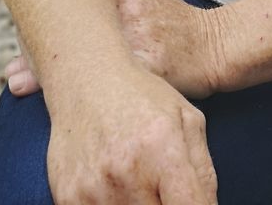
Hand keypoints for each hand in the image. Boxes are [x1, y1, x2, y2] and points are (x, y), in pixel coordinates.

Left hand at [5, 0, 226, 100]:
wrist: (217, 45)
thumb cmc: (184, 24)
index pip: (80, 9)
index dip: (48, 28)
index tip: (20, 44)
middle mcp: (131, 16)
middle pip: (76, 33)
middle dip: (40, 55)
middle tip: (11, 76)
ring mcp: (141, 43)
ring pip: (89, 59)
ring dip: (53, 74)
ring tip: (23, 85)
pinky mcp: (153, 69)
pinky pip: (114, 84)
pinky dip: (88, 94)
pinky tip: (68, 105)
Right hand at [47, 64, 216, 204]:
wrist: (86, 78)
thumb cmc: (141, 95)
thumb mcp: (186, 118)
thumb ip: (203, 172)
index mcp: (162, 150)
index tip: (192, 203)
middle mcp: (127, 173)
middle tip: (161, 185)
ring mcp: (94, 190)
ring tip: (136, 180)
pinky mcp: (68, 198)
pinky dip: (112, 204)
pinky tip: (112, 183)